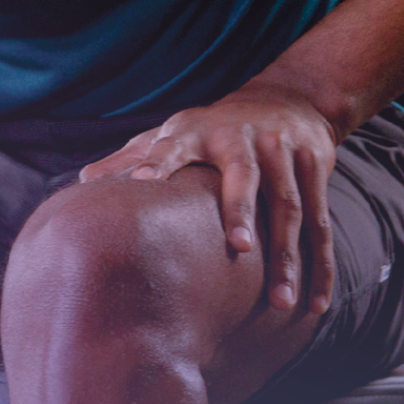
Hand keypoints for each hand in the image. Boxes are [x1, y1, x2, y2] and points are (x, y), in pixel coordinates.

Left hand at [77, 80, 340, 316]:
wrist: (288, 99)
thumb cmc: (212, 129)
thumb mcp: (172, 134)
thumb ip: (133, 158)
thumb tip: (83, 182)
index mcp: (195, 133)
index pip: (172, 148)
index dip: (158, 163)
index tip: (144, 183)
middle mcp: (242, 139)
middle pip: (245, 177)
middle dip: (243, 211)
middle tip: (241, 249)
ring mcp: (282, 152)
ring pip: (289, 208)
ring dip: (288, 255)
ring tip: (280, 301)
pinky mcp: (315, 167)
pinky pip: (321, 222)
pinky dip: (321, 264)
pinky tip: (315, 303)